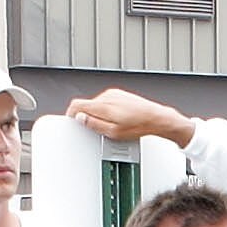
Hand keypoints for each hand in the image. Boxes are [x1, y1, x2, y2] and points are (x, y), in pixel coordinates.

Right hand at [64, 89, 194, 147]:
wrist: (156, 118)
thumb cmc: (139, 126)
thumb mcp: (114, 132)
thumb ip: (94, 124)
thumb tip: (81, 118)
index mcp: (103, 105)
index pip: (77, 104)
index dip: (71, 113)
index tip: (70, 119)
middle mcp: (107, 96)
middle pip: (87, 104)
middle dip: (87, 116)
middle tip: (95, 128)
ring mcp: (114, 93)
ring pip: (96, 103)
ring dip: (98, 113)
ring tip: (110, 125)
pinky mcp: (120, 94)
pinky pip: (106, 101)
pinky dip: (106, 110)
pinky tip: (116, 119)